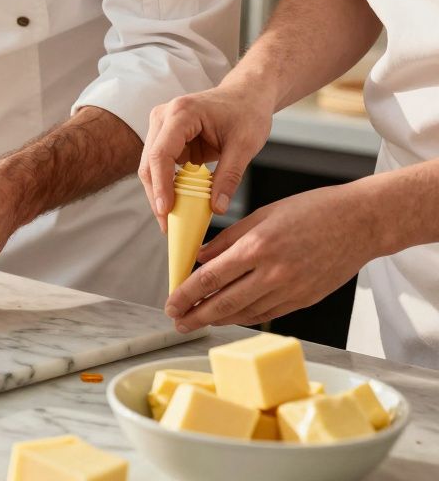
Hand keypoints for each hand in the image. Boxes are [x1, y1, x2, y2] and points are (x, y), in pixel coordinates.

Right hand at [139, 81, 277, 231]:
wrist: (247, 95)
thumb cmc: (247, 112)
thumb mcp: (245, 145)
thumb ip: (229, 176)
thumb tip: (216, 208)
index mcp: (182, 113)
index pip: (161, 154)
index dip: (161, 185)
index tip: (166, 211)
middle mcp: (164, 117)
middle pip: (149, 163)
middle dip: (157, 196)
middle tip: (168, 226)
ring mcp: (161, 127)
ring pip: (150, 167)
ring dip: (160, 194)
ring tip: (172, 221)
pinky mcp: (165, 138)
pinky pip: (160, 167)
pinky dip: (167, 187)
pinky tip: (177, 206)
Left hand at [165, 183, 381, 331]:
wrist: (361, 223)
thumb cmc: (312, 211)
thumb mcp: (262, 215)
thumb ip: (228, 239)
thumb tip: (200, 258)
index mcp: (258, 247)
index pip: (211, 278)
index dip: (186, 294)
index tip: (171, 303)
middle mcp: (273, 273)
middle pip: (224, 304)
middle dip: (196, 316)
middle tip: (178, 322)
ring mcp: (291, 290)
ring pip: (245, 313)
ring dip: (218, 320)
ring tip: (198, 321)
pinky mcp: (304, 300)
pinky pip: (267, 314)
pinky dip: (244, 317)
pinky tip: (229, 317)